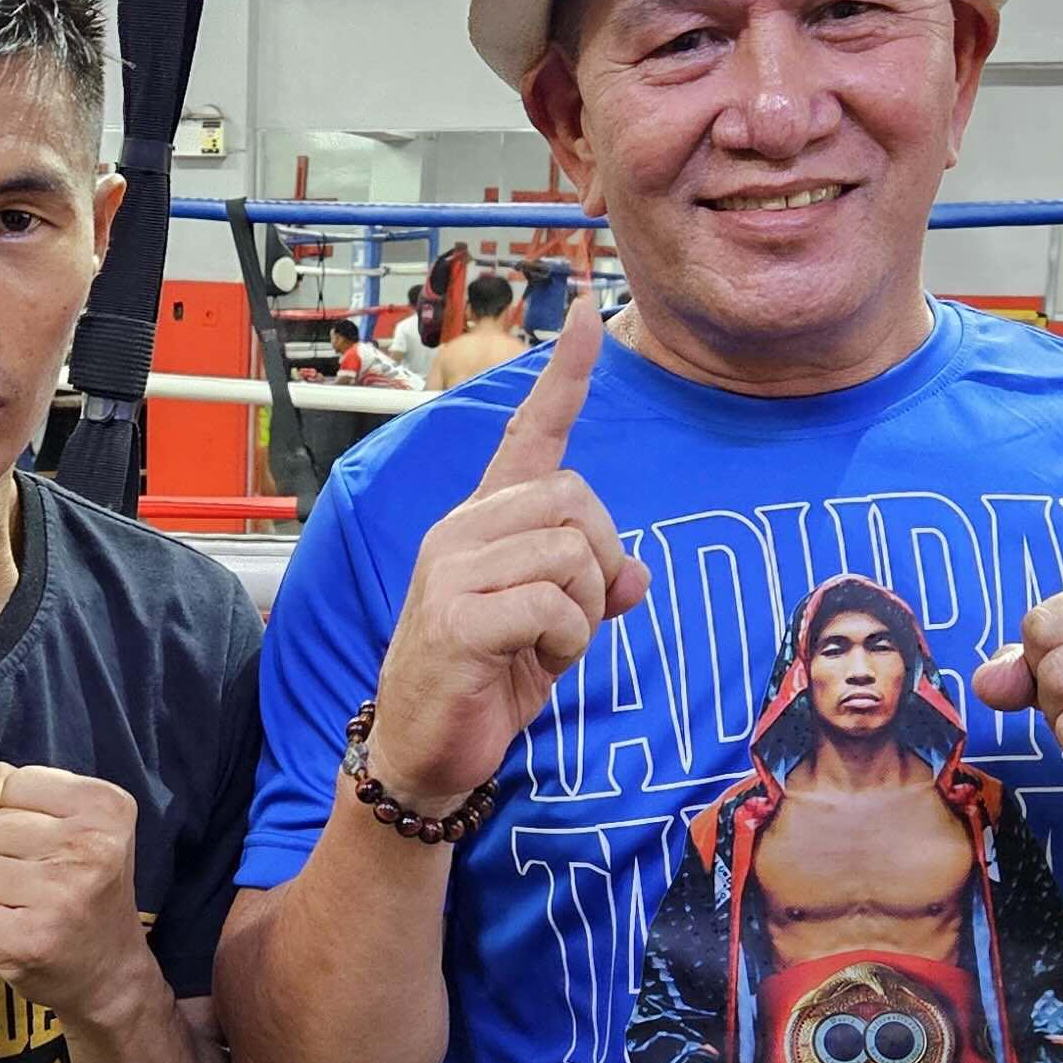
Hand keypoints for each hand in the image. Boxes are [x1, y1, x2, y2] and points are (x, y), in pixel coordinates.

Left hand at [0, 763, 151, 1030]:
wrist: (110, 973)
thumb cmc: (84, 886)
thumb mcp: (73, 820)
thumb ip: (16, 788)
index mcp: (108, 809)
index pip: (17, 782)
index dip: (19, 812)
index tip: (52, 842)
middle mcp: (91, 850)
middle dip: (1, 851)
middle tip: (41, 880)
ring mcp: (60, 898)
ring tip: (26, 904)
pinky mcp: (28, 941)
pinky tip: (14, 931)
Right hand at [367, 308, 650, 810]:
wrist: (423, 753)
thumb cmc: (484, 685)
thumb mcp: (553, 634)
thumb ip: (592, 593)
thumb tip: (638, 575)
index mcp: (482, 523)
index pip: (528, 434)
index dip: (564, 375)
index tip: (589, 309)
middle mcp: (461, 530)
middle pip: (577, 500)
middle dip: (600, 561)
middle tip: (574, 617)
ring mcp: (452, 568)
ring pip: (571, 552)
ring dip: (582, 611)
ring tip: (545, 644)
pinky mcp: (456, 614)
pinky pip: (554, 604)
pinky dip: (566, 641)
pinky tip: (532, 662)